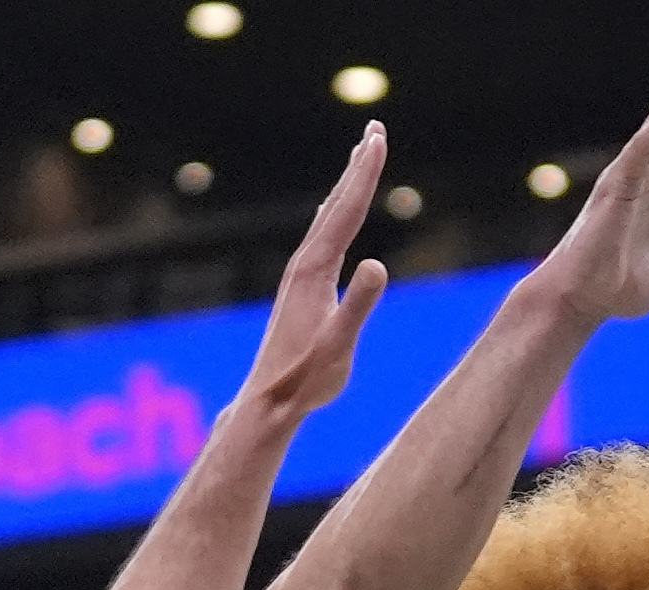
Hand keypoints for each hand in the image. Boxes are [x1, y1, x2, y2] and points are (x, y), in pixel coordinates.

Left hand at [238, 126, 389, 426]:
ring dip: (347, 187)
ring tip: (360, 159)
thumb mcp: (339, 345)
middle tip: (375, 128)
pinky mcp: (301, 290)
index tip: (379, 138)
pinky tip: (333, 215)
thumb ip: (360, 305)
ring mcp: (300, 276)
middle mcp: (304, 264)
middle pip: (336, 204)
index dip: (365, 174)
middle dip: (358, 167)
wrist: (269, 402)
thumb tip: (379, 265)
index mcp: (315, 270)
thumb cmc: (305, 379)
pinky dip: (334, 215)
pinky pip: (322, 238)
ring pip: (328, 218)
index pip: (347, 211)